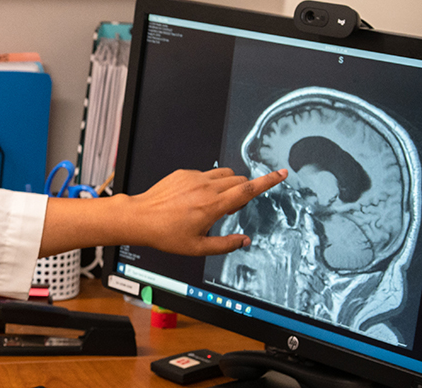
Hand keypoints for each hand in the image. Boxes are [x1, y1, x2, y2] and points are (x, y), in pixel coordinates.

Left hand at [119, 167, 287, 255]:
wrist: (140, 218)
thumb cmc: (166, 234)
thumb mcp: (198, 248)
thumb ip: (225, 245)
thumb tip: (244, 241)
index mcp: (213, 206)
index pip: (248, 190)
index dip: (268, 181)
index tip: (281, 173)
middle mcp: (205, 188)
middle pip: (239, 181)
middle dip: (243, 191)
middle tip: (229, 208)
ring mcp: (193, 178)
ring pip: (224, 174)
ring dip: (228, 185)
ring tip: (213, 203)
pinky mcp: (182, 173)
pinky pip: (205, 173)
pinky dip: (209, 182)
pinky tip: (195, 197)